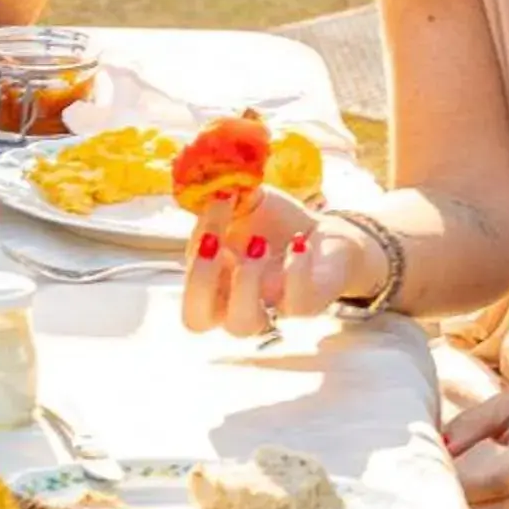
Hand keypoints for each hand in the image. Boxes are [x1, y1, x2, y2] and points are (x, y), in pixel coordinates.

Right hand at [177, 186, 379, 335]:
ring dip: (244, 282)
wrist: (321, 233)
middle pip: (195, 320)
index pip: (186, 283)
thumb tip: (207, 182)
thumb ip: (221, 196)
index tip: (211, 218)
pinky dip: (295, 271)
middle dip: (199, 281)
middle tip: (216, 245)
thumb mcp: (243, 202)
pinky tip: (298, 242)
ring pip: (242, 325)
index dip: (190, 258)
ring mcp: (269, 306)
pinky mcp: (306, 303)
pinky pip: (297, 305)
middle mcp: (234, 300)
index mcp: (213, 279)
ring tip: (259, 244)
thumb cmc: (273, 223)